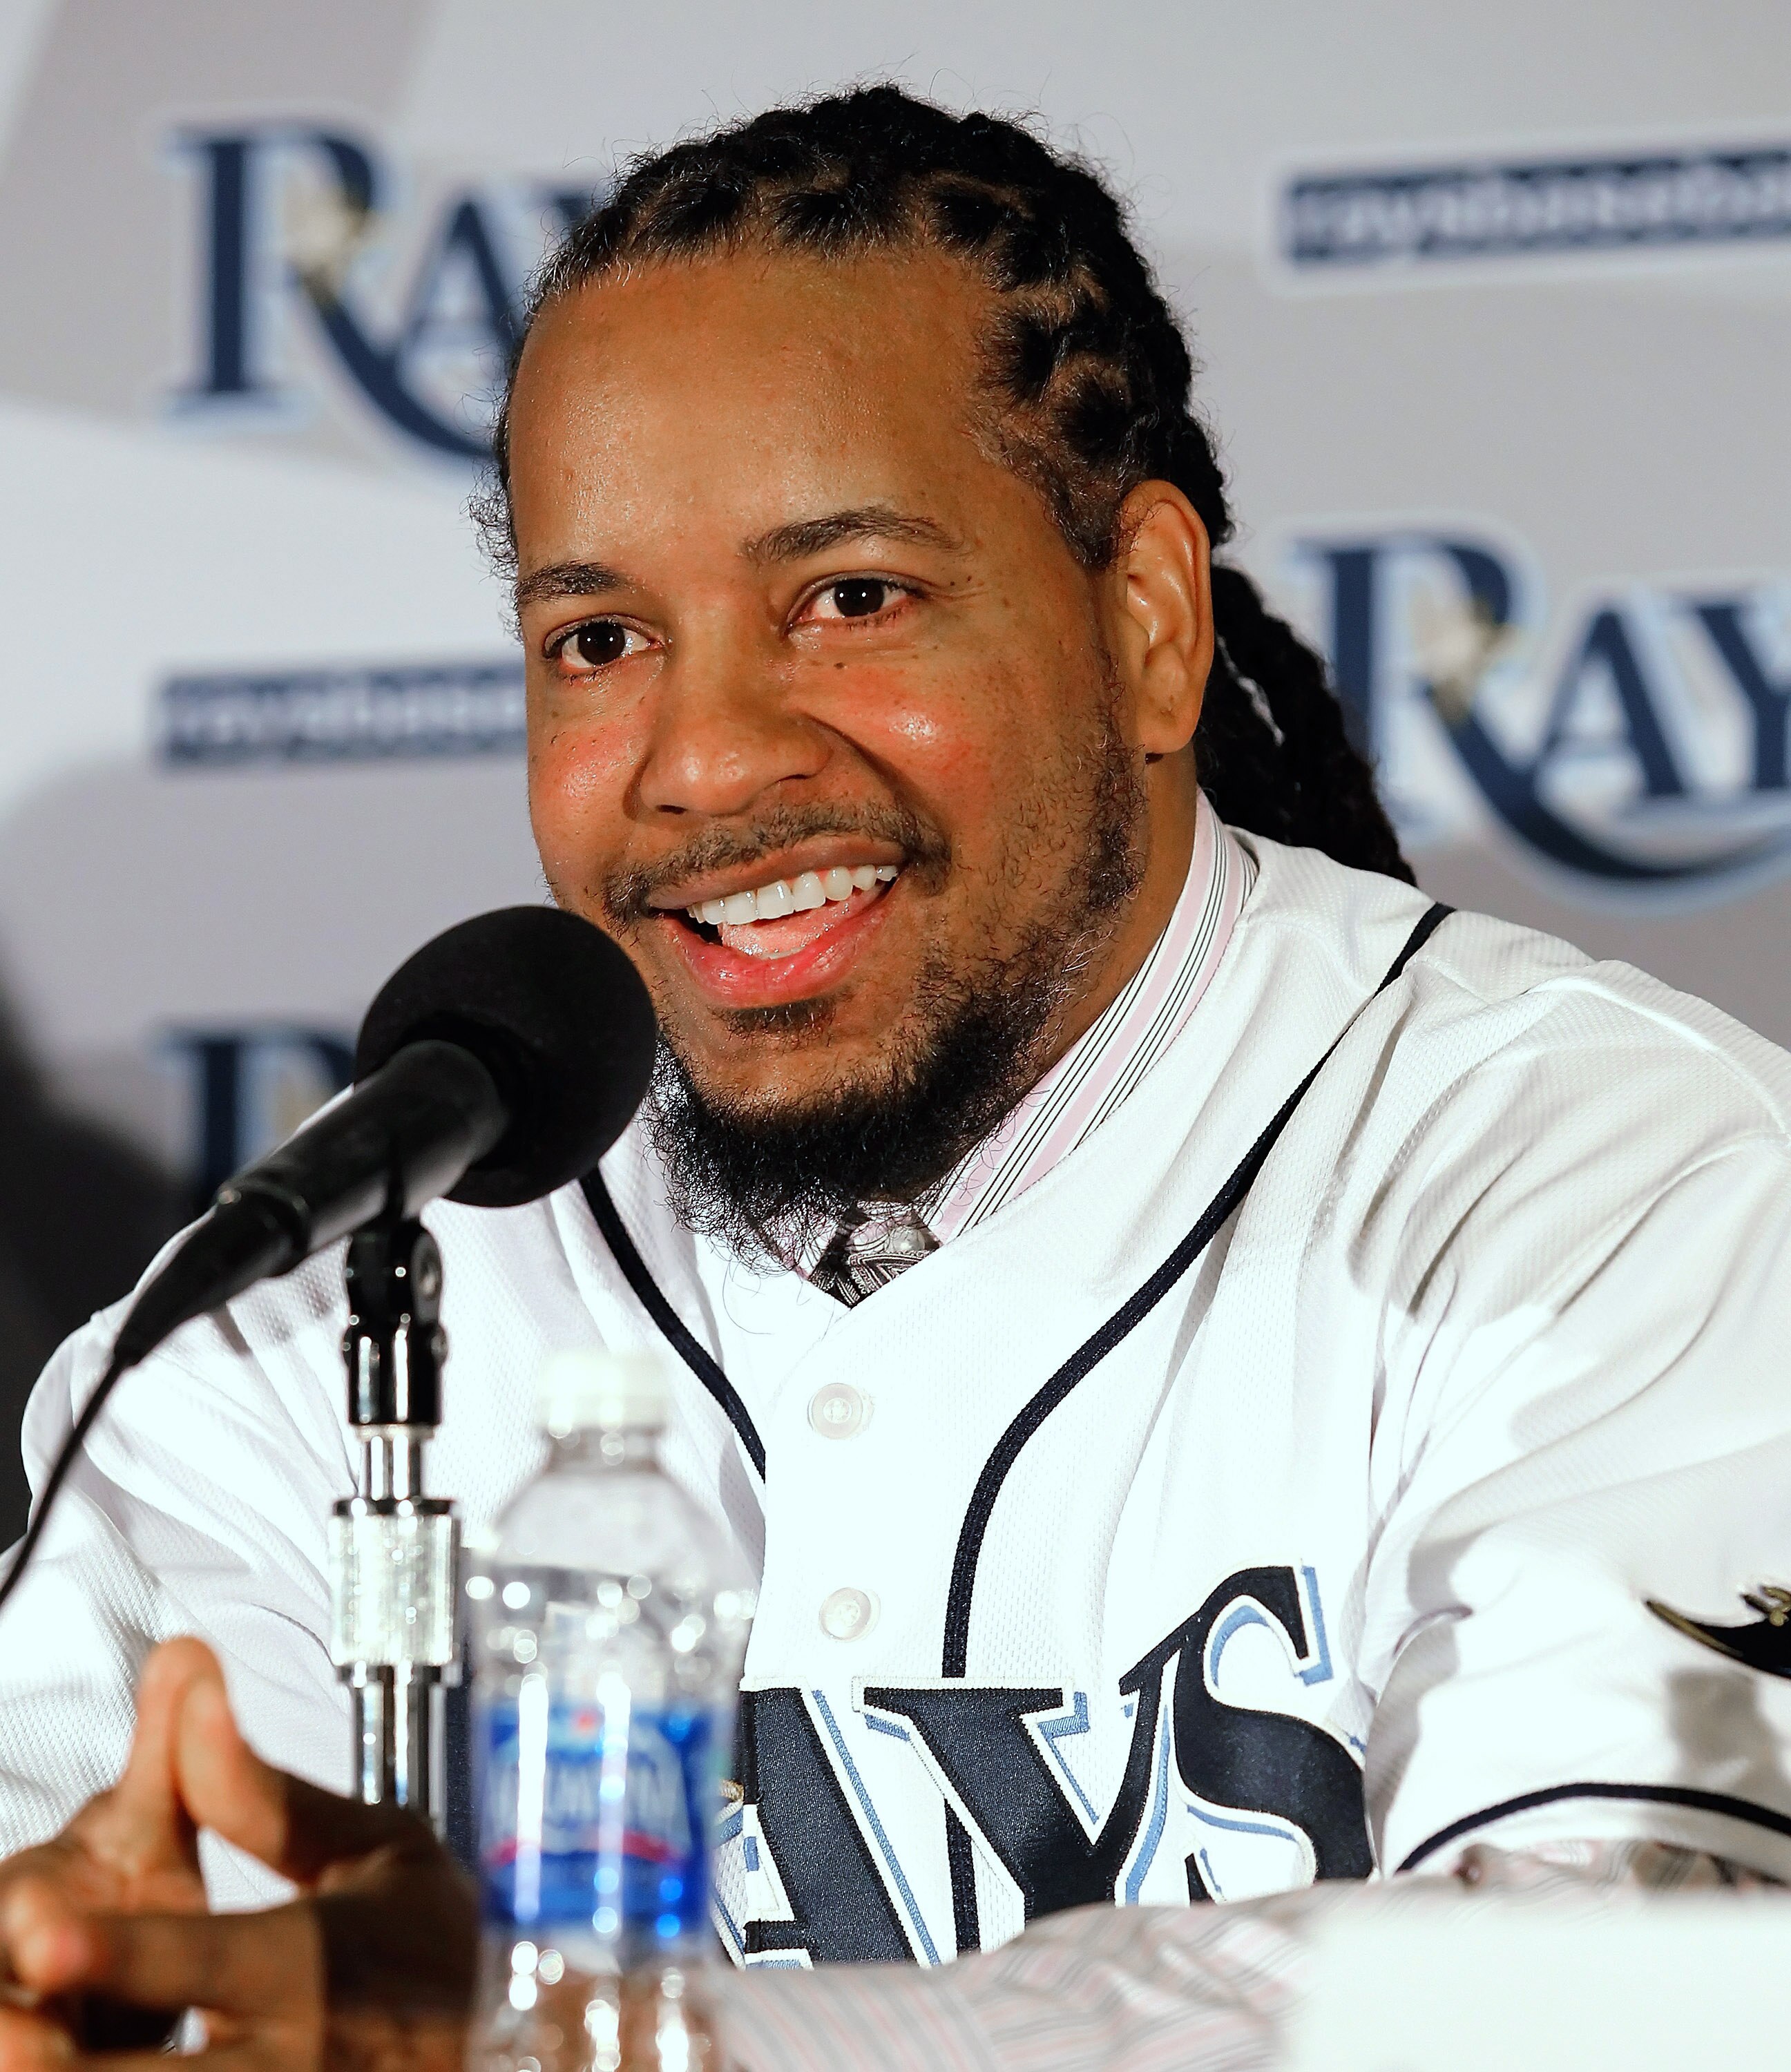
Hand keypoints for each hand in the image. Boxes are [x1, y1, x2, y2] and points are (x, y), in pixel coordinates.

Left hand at [0, 1639, 475, 2071]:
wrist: (513, 2038)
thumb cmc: (424, 1938)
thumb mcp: (372, 1846)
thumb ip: (265, 1796)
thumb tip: (195, 1702)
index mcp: (320, 1961)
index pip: (210, 1954)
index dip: (124, 1949)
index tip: (39, 1935)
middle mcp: (300, 2056)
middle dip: (75, 2064)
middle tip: (1, 2037)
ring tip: (19, 2056)